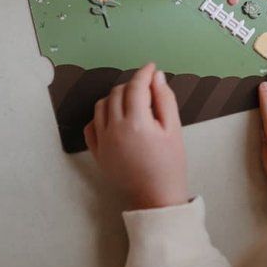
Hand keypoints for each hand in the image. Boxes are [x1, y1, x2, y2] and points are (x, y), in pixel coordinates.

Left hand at [84, 63, 188, 209]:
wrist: (157, 199)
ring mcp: (103, 142)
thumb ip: (165, 100)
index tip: (151, 67)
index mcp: (136, 122)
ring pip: (101, 106)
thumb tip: (156, 77)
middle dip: (132, 85)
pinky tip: (114, 118)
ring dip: (116, 98)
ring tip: (132, 102)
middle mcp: (115, 129)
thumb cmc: (170, 165)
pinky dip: (101, 116)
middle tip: (147, 88)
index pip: (136, 87)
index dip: (144, 73)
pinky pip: (91, 126)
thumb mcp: (174, 130)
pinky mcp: (97, 153)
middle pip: (118, 93)